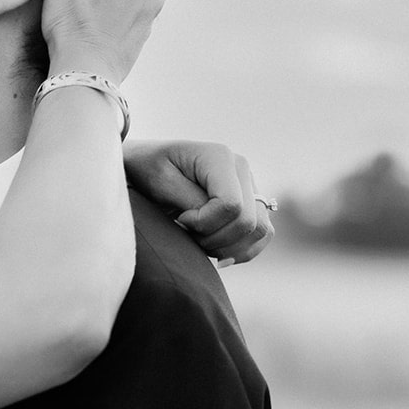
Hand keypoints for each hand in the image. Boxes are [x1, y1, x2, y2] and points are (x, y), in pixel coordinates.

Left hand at [123, 138, 275, 263]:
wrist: (146, 166)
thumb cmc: (147, 170)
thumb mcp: (160, 180)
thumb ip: (188, 198)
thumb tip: (214, 218)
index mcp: (220, 158)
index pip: (231, 205)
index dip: (204, 223)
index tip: (180, 219)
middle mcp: (242, 169)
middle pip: (248, 222)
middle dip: (215, 239)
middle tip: (187, 233)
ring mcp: (250, 186)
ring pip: (260, 230)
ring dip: (228, 247)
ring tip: (199, 241)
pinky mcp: (251, 204)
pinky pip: (262, 235)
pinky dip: (241, 250)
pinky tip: (215, 251)